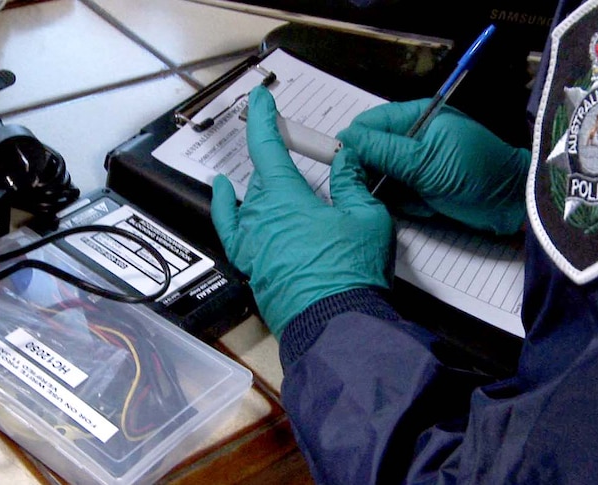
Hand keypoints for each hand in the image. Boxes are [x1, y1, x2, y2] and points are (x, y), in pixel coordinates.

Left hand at [210, 86, 394, 336]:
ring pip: (242, 211)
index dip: (262, 120)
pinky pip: (235, 239)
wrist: (337, 326)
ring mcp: (252, 249)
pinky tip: (234, 219)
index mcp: (285, 200)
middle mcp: (259, 221)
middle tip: (281, 152)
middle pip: (258, 181)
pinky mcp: (254, 273)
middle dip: (269, 162)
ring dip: (243, 194)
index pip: (266, 147)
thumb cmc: (352, 273)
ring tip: (233, 184)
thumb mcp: (367, 218)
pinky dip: (229, 221)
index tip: (258, 101)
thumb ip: (354, 183)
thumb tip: (348, 158)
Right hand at [336, 99, 529, 234]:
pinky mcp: (425, 186)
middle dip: (380, 174)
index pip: (372, 123)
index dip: (355, 142)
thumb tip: (347, 140)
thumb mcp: (426, 161)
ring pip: (385, 177)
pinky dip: (410, 205)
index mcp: (419, 117)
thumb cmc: (476, 173)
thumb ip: (384, 151)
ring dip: (396, 193)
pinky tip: (428, 207)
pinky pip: (401, 195)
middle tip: (394, 188)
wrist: (513, 206)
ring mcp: (421, 163)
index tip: (345, 164)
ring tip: (420, 198)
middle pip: (375, 152)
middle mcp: (416, 138)